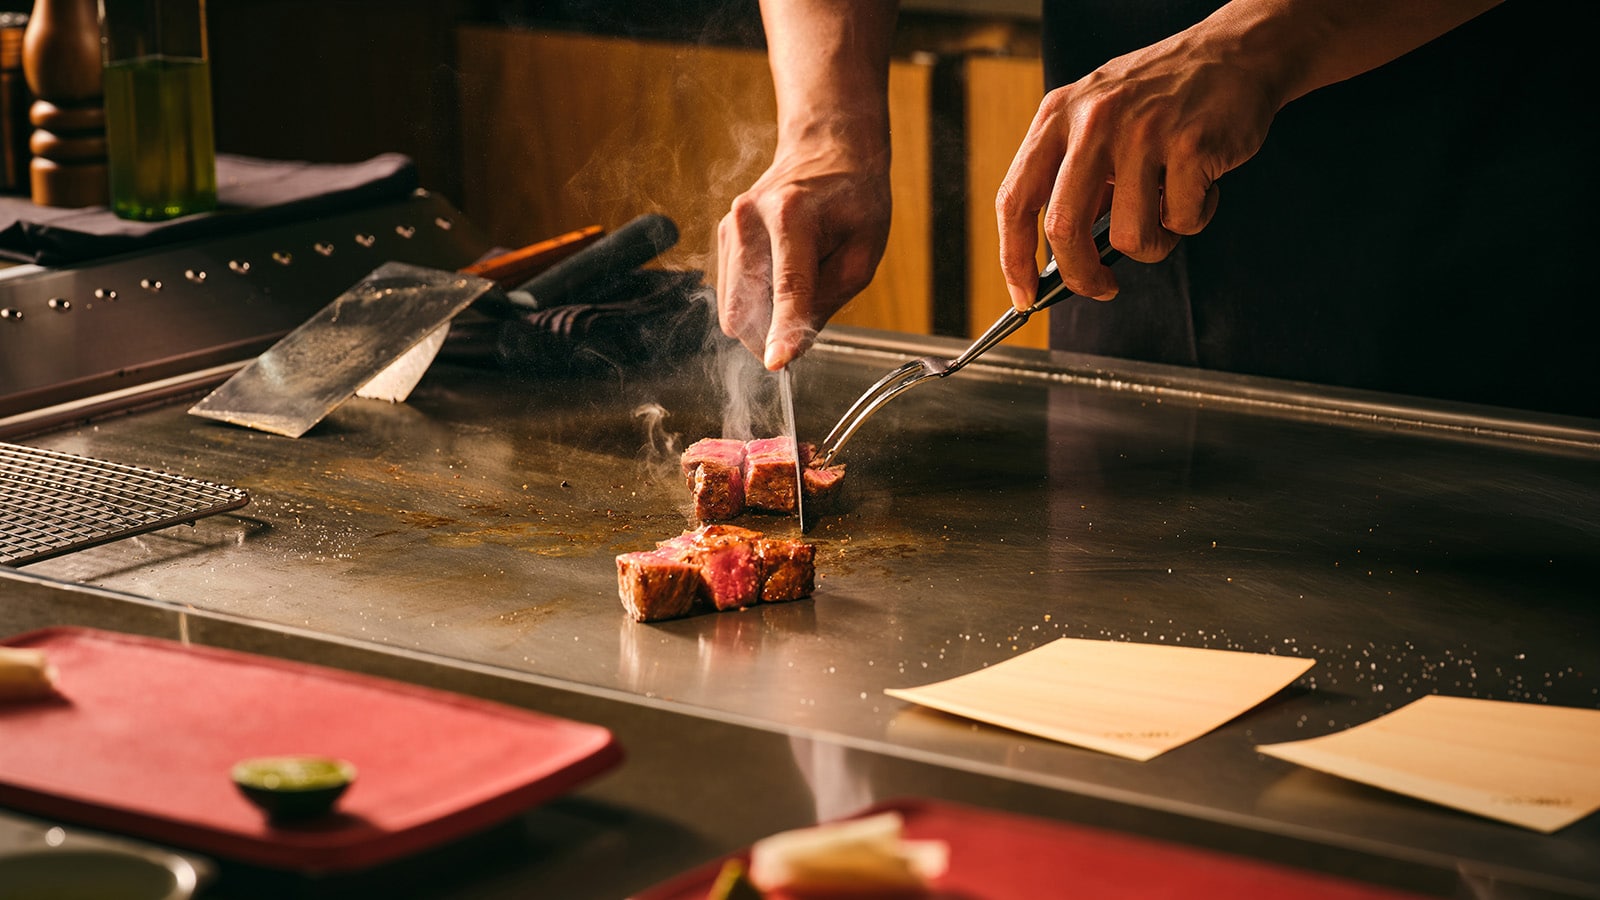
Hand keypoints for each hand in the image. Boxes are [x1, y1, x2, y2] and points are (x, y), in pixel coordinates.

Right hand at [717, 138, 891, 369]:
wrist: (825, 150)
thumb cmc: (853, 198)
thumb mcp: (863, 252)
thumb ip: (829, 298)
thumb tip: (792, 342)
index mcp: (791, 215)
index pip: (786, 287)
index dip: (783, 330)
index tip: (778, 363)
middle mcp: (750, 219)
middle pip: (747, 307)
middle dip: (771, 337)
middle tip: (803, 329)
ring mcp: (730, 226)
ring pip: (733, 308)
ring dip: (763, 321)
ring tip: (796, 294)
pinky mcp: (723, 236)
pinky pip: (731, 294)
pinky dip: (755, 304)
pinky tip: (779, 282)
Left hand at [997, 22, 1279, 308]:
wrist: (1234, 54)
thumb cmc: (1160, 97)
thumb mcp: (1096, 119)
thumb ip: (1072, 178)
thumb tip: (1062, 260)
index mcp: (1057, 116)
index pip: (1015, 199)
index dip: (1013, 258)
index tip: (1023, 296)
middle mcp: (1093, 121)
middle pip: (1064, 229)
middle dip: (1081, 276)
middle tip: (1101, 288)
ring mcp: (1141, 131)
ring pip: (1132, 237)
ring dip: (1156, 243)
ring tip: (1169, 209)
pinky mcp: (1190, 145)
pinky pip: (1183, 221)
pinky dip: (1196, 217)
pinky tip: (1201, 183)